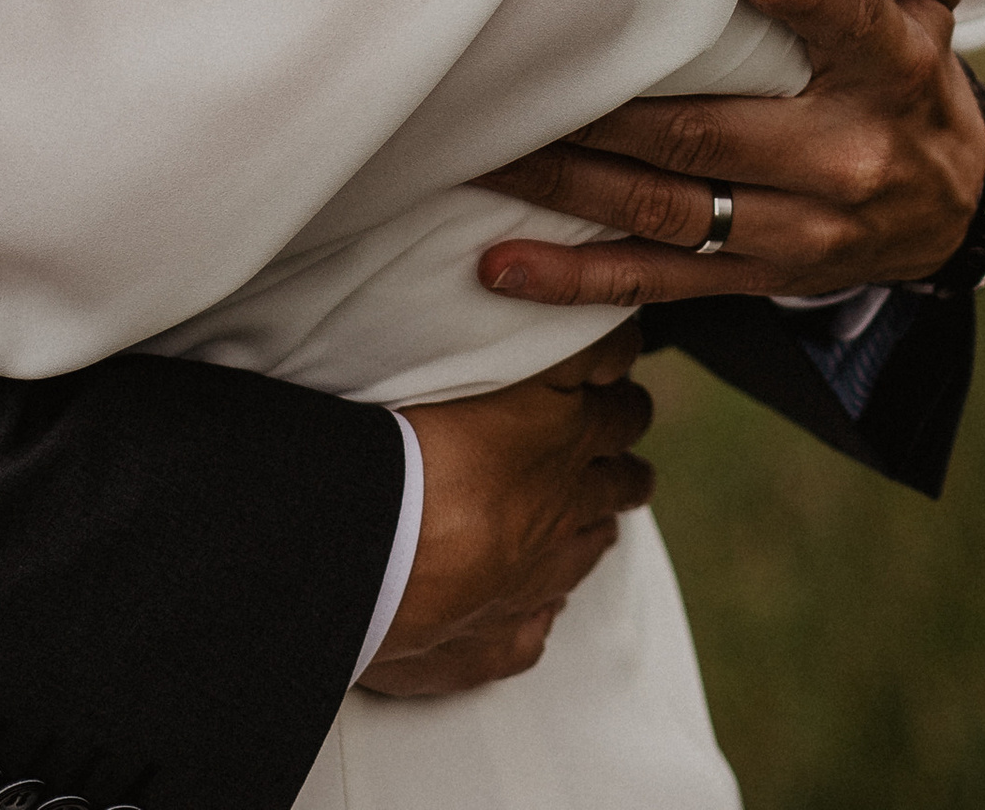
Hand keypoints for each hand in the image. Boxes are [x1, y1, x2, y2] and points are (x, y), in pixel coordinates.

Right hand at [359, 328, 654, 697]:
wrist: (359, 552)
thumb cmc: (407, 440)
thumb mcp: (486, 362)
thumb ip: (554, 352)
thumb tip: (610, 340)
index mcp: (561, 437)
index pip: (621, 410)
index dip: (625, 396)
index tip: (621, 390)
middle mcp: (558, 513)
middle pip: (619, 484)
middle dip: (622, 465)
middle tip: (618, 456)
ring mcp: (530, 586)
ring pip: (585, 555)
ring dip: (592, 532)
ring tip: (594, 523)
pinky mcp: (489, 646)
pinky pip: (531, 636)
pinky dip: (536, 617)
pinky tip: (534, 609)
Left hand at [471, 0, 984, 307]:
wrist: (947, 217)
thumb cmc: (913, 86)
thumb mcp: (934, 17)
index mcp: (892, 75)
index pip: (857, 31)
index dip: (812, 1)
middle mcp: (841, 158)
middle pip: (715, 132)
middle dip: (612, 107)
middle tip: (524, 70)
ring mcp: (792, 229)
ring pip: (667, 208)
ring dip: (569, 183)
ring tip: (487, 153)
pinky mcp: (753, 275)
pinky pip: (655, 283)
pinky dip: (575, 279)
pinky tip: (503, 264)